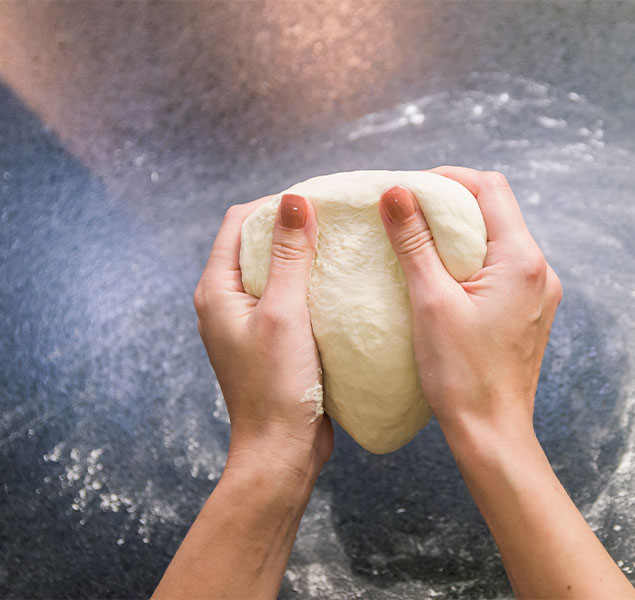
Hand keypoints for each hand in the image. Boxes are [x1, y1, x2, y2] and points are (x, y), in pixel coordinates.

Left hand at [193, 193, 332, 474]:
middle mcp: (226, 301)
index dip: (275, 204)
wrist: (281, 450)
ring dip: (304, 256)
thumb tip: (294, 199)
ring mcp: (247, 321)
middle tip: (336, 220)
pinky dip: (310, 284)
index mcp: (217, 290)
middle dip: (293, 227)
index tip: (318, 200)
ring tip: (341, 247)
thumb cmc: (278, 385)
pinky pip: (288, 297)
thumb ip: (289, 255)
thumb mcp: (285, 313)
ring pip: (275, 270)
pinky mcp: (270, 339)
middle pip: (256, 242)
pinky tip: (339, 284)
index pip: (239, 221)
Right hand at [379, 167, 561, 444]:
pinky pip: (500, 269)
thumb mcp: (430, 302)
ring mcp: (537, 292)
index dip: (448, 178)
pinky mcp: (528, 312)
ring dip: (459, 233)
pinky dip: (470, 260)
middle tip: (407, 213)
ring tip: (418, 243)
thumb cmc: (461, 375)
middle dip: (450, 204)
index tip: (409, 187)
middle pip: (495, 211)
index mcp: (522, 260)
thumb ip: (414, 242)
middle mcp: (539, 270)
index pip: (489, 188)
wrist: (491, 433)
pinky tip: (440, 276)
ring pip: (497, 240)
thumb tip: (396, 193)